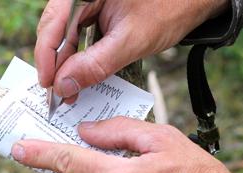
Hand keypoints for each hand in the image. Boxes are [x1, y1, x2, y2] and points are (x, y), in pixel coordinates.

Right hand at [35, 0, 228, 101]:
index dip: (47, 55)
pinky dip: (80, 56)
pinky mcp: (98, 10)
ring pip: (67, 33)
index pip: (53, 21)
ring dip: (67, 62)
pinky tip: (80, 76)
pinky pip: (81, 34)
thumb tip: (65, 85)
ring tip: (68, 90)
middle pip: (56, 28)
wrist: (196, 1)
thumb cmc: (170, 8)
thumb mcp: (131, 41)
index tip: (48, 84)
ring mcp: (90, 0)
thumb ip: (96, 64)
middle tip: (56, 93)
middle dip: (56, 62)